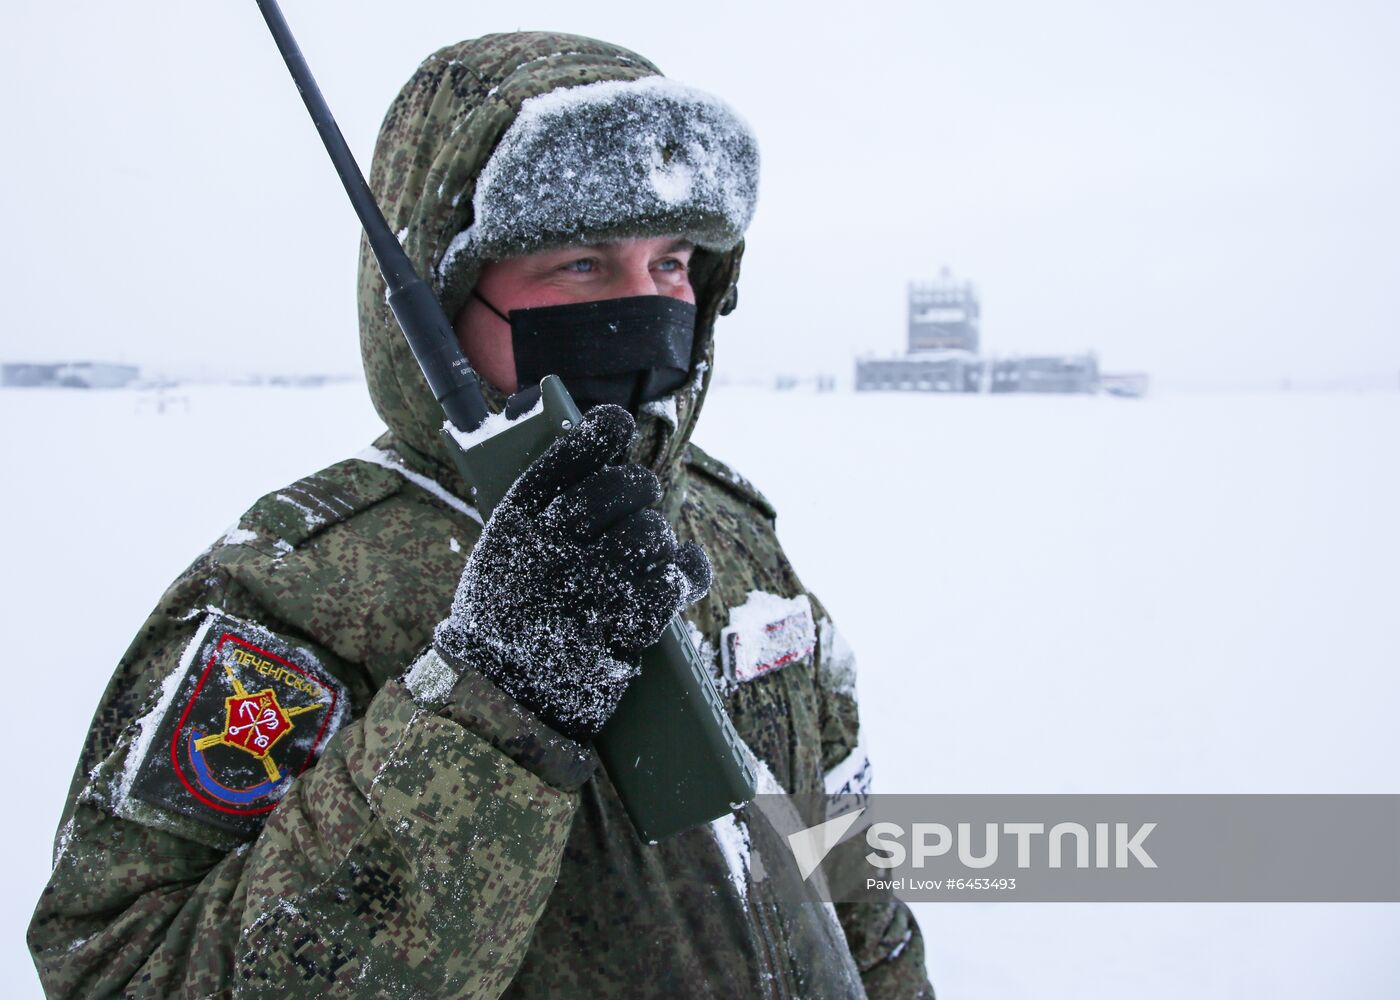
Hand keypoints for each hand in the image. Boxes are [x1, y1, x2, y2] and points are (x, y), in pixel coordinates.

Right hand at [434, 405, 710, 737]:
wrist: (497, 699)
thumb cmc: (507, 617)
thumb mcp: (501, 554)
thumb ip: (543, 512)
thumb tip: (601, 456)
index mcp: (515, 524)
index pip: (569, 456)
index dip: (602, 432)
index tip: (616, 425)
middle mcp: (550, 552)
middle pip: (623, 489)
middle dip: (639, 489)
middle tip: (638, 505)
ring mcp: (585, 593)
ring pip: (652, 534)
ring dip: (658, 540)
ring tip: (646, 553)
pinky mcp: (618, 633)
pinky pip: (669, 585)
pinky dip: (678, 579)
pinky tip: (671, 581)